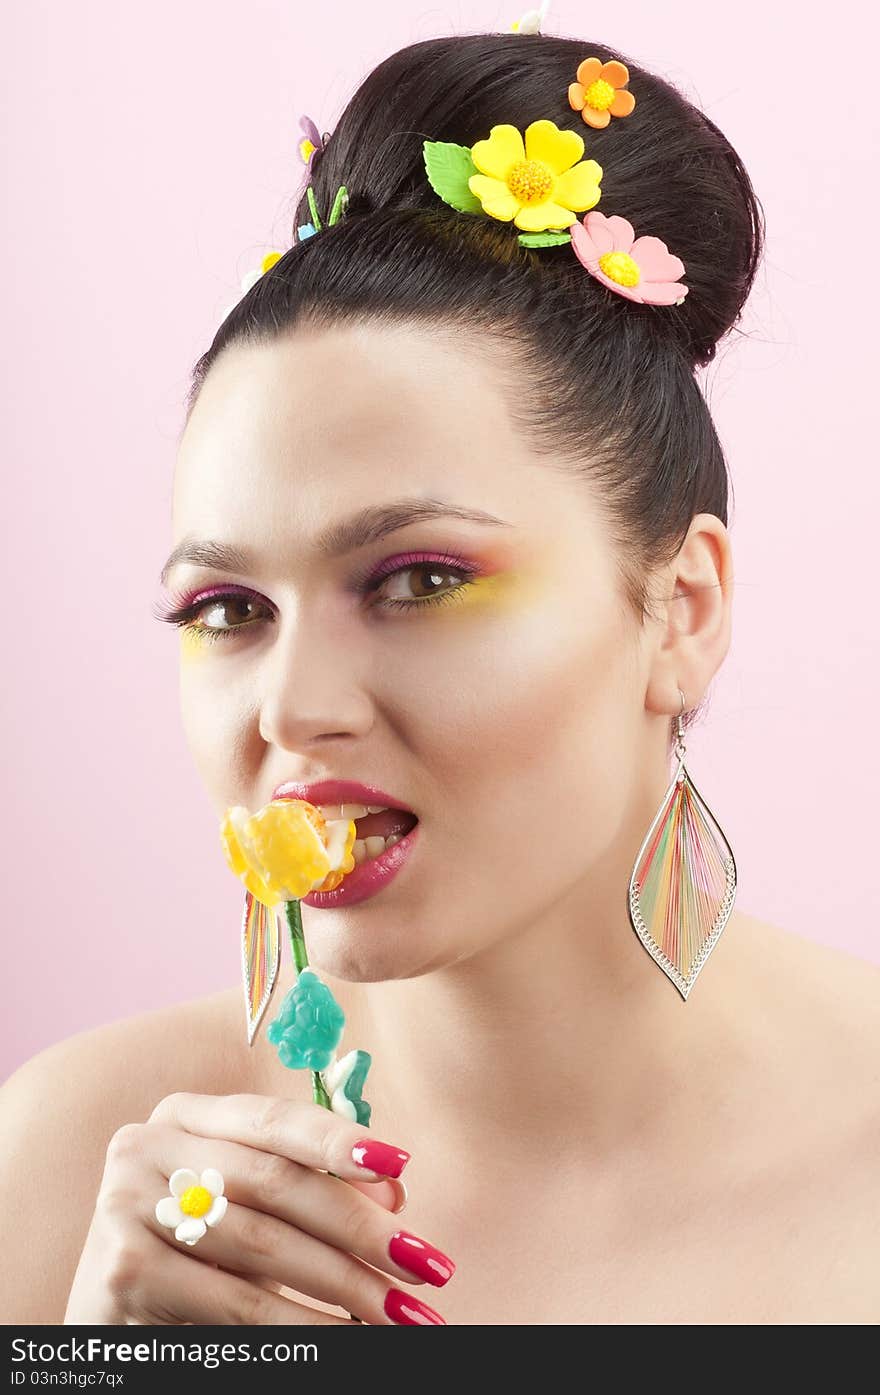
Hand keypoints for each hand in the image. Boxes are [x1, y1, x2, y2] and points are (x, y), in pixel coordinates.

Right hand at [63, 1092, 453, 1324]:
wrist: (109, 1328)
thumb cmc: (193, 1260)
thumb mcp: (243, 1211)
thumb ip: (309, 1188)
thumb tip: (395, 1193)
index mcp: (185, 1116)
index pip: (273, 1119)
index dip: (339, 1140)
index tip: (401, 1165)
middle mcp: (148, 1148)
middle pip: (277, 1182)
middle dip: (361, 1227)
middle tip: (424, 1264)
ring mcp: (128, 1205)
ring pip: (265, 1247)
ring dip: (347, 1286)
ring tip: (402, 1315)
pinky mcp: (123, 1270)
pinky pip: (236, 1303)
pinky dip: (302, 1327)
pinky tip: (347, 1339)